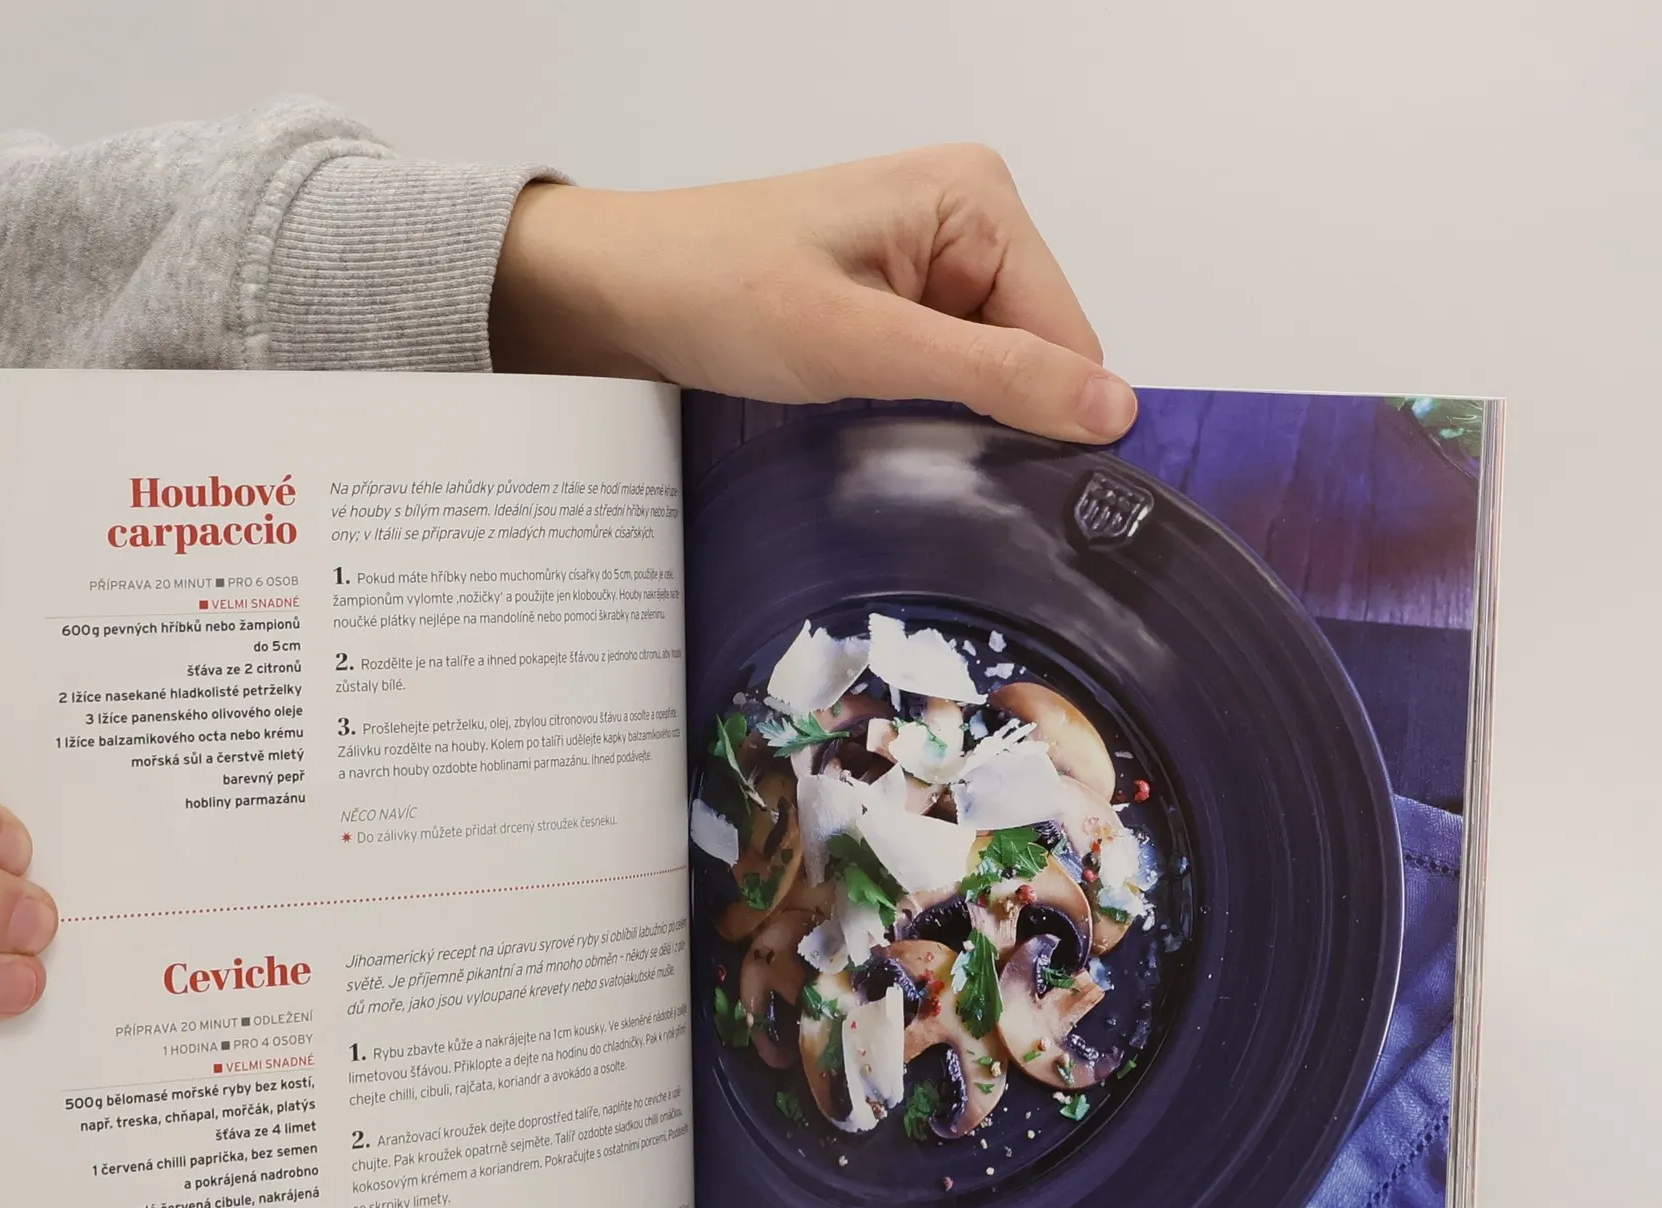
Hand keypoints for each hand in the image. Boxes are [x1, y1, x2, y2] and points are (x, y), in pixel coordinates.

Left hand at [489, 145, 1135, 442]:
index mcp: (980, 198)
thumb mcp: (864, 344)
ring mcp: (930, 261)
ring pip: (988, 376)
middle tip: (912, 449)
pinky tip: (869, 419)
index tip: (998, 481)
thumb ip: (994, 377)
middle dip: (988, 415)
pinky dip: (916, 409)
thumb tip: (1114, 410)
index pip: (1069, 336)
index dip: (1044, 415)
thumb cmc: (721, 292)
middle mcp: (968, 218)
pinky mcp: (895, 301)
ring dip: (945, 417)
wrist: (621, 292)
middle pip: (1033, 356)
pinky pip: (942, 374)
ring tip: (876, 426)